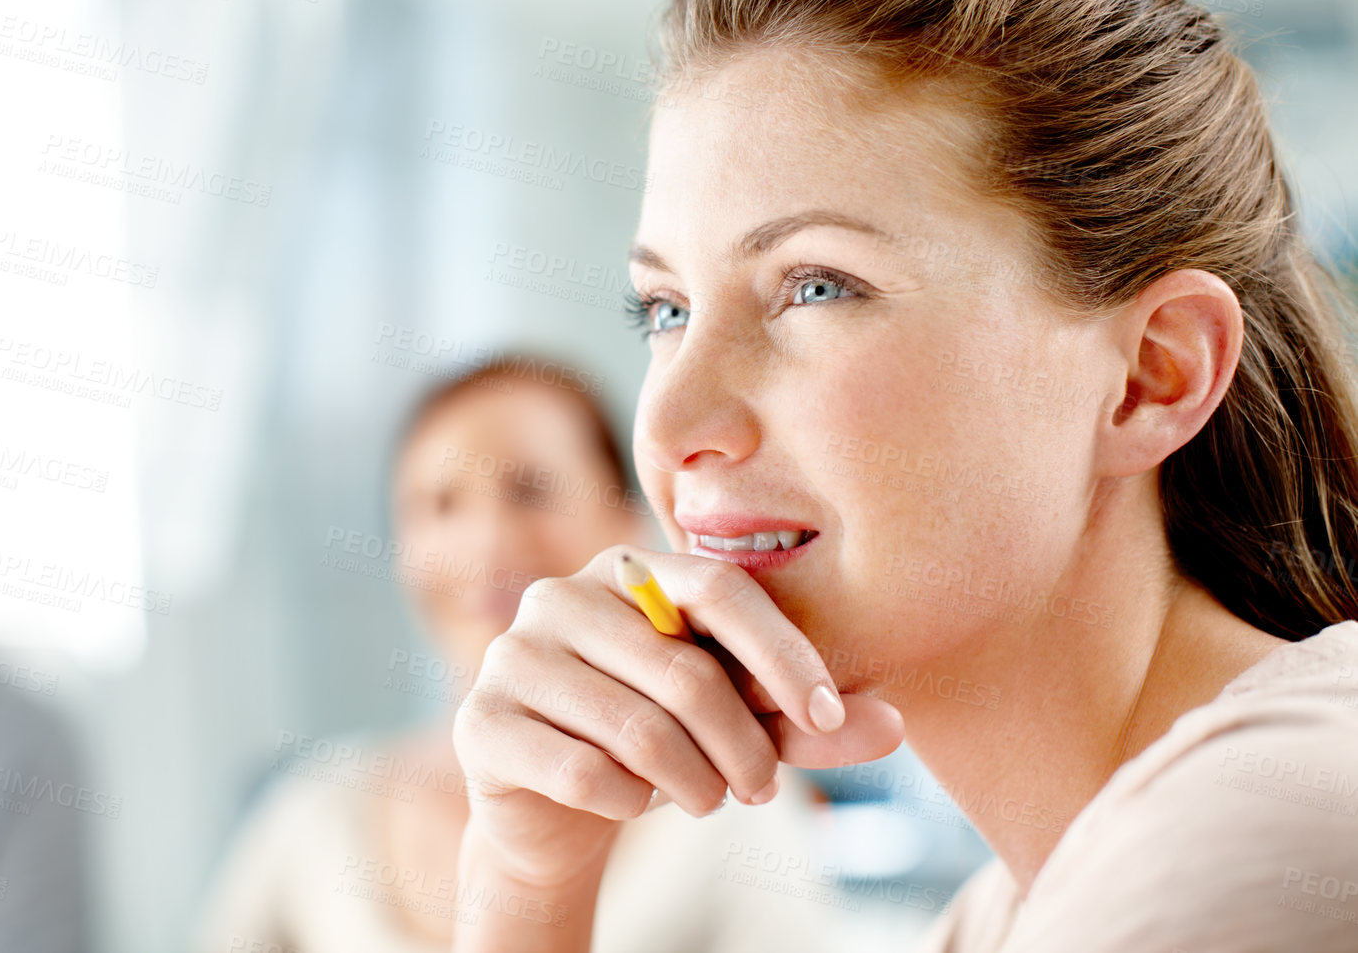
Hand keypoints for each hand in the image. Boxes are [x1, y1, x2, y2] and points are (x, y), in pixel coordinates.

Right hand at [452, 544, 904, 889]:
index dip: (782, 651)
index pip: (716, 587)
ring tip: (711, 800)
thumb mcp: (738, 724)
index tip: (828, 715)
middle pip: (683, 672)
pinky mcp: (480, 721)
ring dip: (693, 782)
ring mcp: (511, 655)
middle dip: (743, 745)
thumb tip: (893, 724)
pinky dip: (628, 802)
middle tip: (762, 789)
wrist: (552, 804)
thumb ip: (806, 720)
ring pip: (635, 730)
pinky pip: (581, 773)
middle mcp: (560, 596)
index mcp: (627, 569)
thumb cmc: (657, 740)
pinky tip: (635, 803)